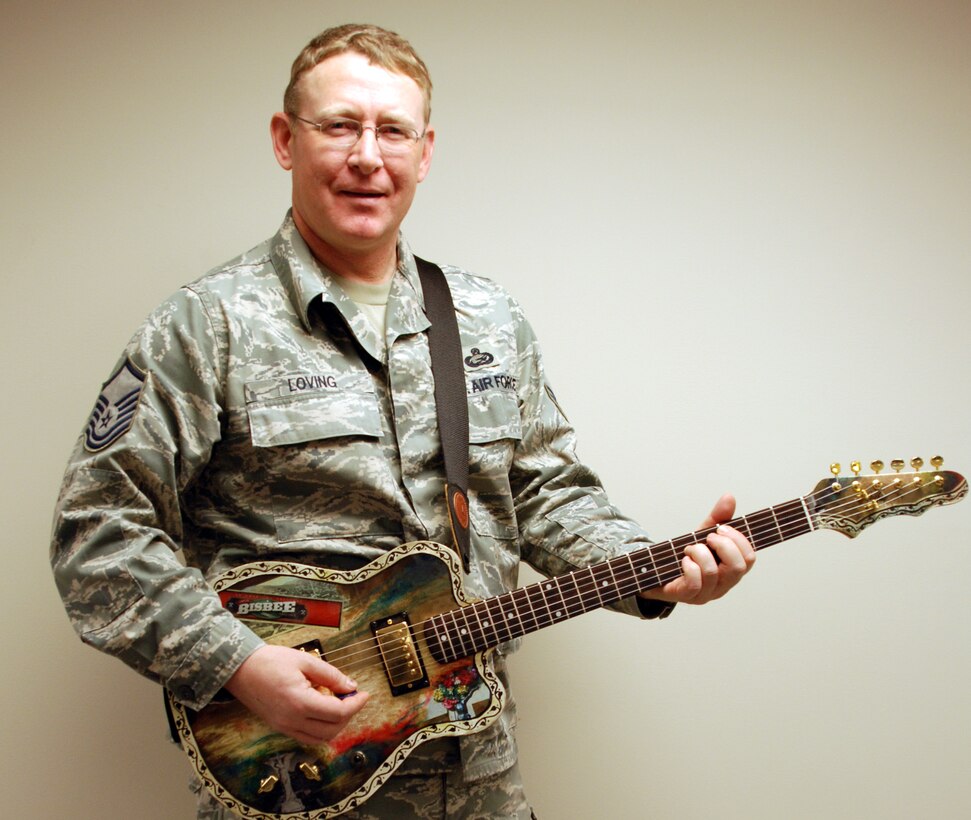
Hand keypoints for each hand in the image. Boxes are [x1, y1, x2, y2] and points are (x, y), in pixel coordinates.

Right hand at [224, 644, 369, 744]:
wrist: (239, 668)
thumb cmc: (270, 661)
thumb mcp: (305, 660)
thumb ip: (330, 675)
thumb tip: (351, 686)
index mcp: (299, 702)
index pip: (338, 713)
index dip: (355, 704)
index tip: (364, 694)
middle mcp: (292, 720)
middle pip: (332, 729)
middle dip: (348, 715)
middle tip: (353, 697)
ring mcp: (284, 727)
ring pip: (320, 738)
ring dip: (335, 724)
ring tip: (339, 703)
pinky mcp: (279, 727)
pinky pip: (306, 737)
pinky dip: (320, 728)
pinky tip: (322, 710)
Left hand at [640, 493, 754, 605]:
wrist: (656, 572)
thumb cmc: (685, 556)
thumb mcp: (702, 534)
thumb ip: (717, 518)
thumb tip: (729, 497)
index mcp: (731, 570)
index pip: (749, 558)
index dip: (738, 539)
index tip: (721, 528)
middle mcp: (723, 584)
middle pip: (738, 567)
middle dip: (723, 545)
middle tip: (708, 537)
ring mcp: (706, 594)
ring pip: (713, 572)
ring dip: (699, 552)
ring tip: (690, 548)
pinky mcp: (687, 596)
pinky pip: (694, 583)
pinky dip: (689, 566)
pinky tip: (683, 560)